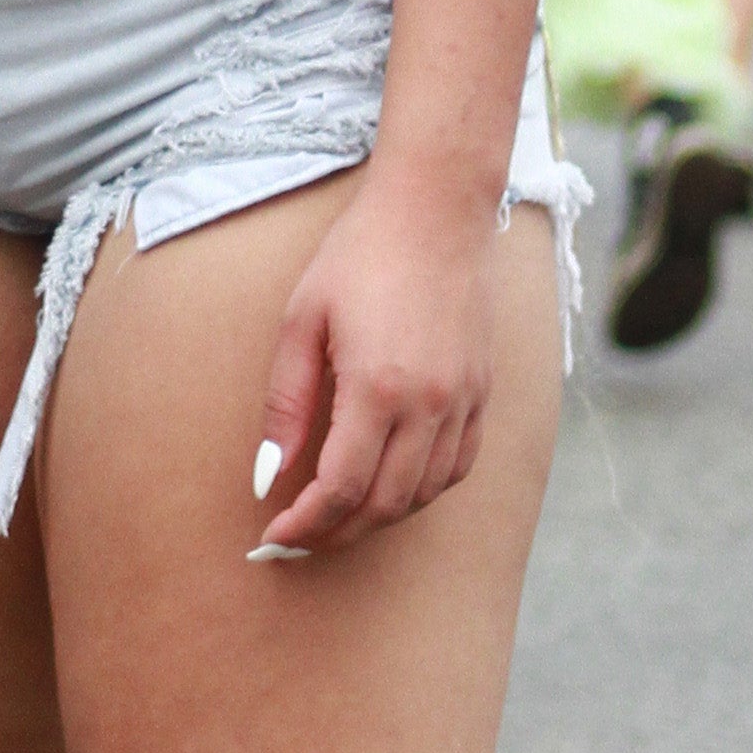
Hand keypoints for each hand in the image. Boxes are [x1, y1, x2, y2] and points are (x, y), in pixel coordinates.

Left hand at [247, 165, 500, 560]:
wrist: (434, 211)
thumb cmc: (357, 257)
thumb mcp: (300, 322)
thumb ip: (285, 405)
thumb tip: (268, 475)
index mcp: (378, 387)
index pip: (342, 487)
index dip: (306, 524)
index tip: (275, 537)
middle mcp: (430, 404)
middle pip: (385, 504)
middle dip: (337, 532)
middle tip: (299, 540)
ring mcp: (465, 401)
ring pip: (424, 494)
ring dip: (378, 518)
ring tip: (337, 519)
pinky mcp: (484, 393)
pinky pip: (457, 467)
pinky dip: (421, 491)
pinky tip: (389, 488)